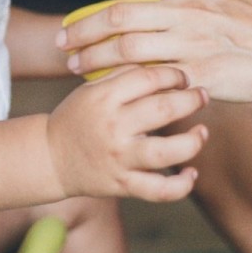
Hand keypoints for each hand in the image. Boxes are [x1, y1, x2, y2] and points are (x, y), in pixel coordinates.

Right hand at [46, 65, 209, 202]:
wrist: (50, 158)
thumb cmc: (77, 117)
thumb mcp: (92, 89)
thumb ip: (124, 75)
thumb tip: (163, 62)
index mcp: (105, 98)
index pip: (149, 78)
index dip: (174, 74)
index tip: (183, 78)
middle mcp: (113, 127)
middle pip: (163, 109)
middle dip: (191, 100)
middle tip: (202, 96)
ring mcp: (119, 158)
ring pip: (166, 152)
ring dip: (193, 141)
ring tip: (202, 132)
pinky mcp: (123, 185)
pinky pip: (159, 190)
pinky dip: (181, 184)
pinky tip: (191, 172)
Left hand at [59, 0, 251, 102]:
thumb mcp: (228, 0)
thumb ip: (192, 0)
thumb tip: (161, 2)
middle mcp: (188, 10)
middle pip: (118, 13)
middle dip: (83, 26)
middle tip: (63, 39)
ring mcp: (193, 43)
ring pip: (126, 46)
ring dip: (93, 56)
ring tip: (75, 66)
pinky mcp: (201, 75)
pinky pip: (152, 80)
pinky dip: (125, 83)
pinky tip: (110, 90)